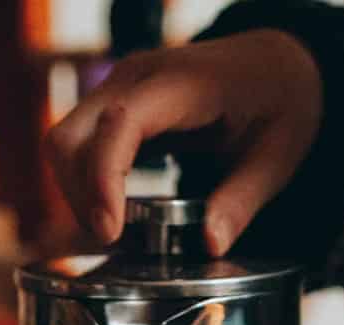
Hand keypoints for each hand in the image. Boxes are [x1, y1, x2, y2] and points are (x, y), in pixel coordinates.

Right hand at [44, 30, 323, 254]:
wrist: (277, 62)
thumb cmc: (281, 101)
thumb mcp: (278, 156)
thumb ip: (243, 200)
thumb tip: (210, 243)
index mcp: (183, 82)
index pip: (120, 123)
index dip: (104, 179)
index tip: (109, 232)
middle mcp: (137, 77)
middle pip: (70, 137)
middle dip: (80, 196)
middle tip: (113, 242)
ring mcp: (119, 87)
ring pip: (62, 142)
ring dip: (76, 193)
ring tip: (114, 231)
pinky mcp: (114, 104)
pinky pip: (77, 144)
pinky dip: (83, 182)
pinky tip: (112, 213)